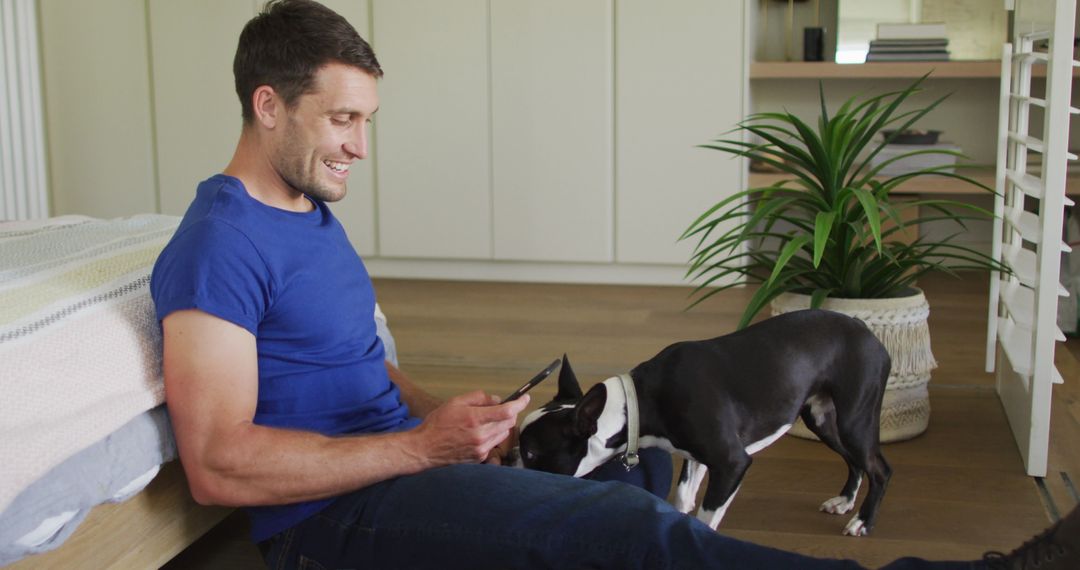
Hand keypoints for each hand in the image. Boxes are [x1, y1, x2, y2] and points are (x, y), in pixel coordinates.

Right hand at [409, 390, 529, 466]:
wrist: (425, 448)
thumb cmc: (438, 423)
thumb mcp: (455, 402)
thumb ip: (478, 398)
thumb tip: (496, 400)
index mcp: (475, 418)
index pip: (507, 411)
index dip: (520, 403)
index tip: (525, 398)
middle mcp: (481, 435)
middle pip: (509, 422)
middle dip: (509, 413)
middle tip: (500, 408)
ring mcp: (481, 448)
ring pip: (504, 434)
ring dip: (501, 425)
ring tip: (485, 421)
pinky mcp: (480, 457)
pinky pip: (494, 444)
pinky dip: (493, 436)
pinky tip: (479, 433)